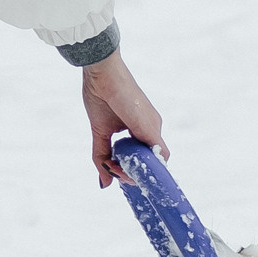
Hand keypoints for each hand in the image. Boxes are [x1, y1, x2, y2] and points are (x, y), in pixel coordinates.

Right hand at [81, 51, 165, 186]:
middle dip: (131, 173)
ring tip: (118, 170)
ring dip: (135, 172)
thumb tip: (104, 184)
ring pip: (154, 161)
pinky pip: (158, 155)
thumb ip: (103, 158)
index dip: (131, 168)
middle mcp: (151, 128)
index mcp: (140, 128)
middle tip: (114, 172)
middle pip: (149, 162)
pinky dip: (145, 167)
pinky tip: (128, 169)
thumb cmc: (99, 95)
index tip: (116, 171)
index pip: (143, 157)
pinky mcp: (150, 127)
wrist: (101, 73)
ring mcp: (153, 127)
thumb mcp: (99, 132)